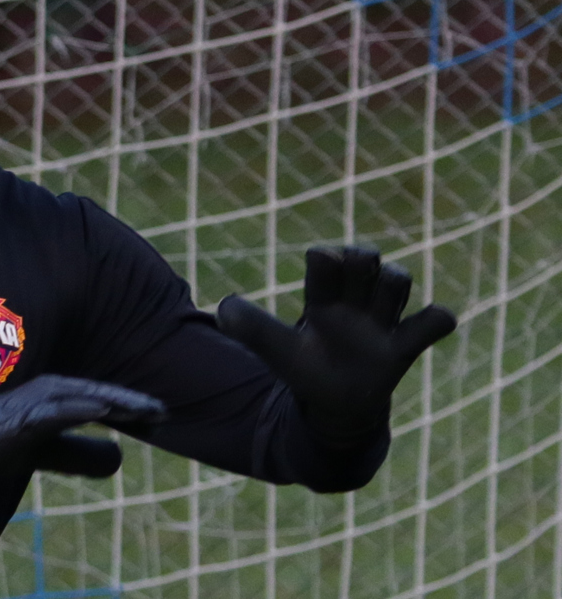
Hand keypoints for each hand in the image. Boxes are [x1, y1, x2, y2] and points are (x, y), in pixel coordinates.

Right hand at [0, 375, 166, 482]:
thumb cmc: (6, 443)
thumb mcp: (52, 452)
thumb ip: (82, 454)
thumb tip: (121, 460)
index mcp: (60, 395)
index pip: (105, 398)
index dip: (134, 405)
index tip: (164, 414)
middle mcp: (51, 389)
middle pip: (101, 392)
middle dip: (133, 401)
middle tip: (165, 410)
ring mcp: (37, 400)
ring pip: (84, 396)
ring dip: (115, 401)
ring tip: (144, 409)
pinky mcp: (24, 416)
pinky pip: (57, 410)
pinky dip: (81, 409)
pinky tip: (104, 412)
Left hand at [216, 246, 456, 442]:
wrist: (336, 401)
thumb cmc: (306, 366)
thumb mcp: (277, 349)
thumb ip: (253, 328)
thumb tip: (222, 309)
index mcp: (323, 296)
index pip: (328, 258)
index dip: (326, 259)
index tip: (320, 271)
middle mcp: (354, 301)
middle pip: (367, 257)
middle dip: (361, 260)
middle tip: (351, 284)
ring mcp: (382, 322)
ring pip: (398, 281)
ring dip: (391, 287)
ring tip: (379, 313)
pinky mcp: (405, 346)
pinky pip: (434, 322)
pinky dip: (436, 319)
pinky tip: (428, 323)